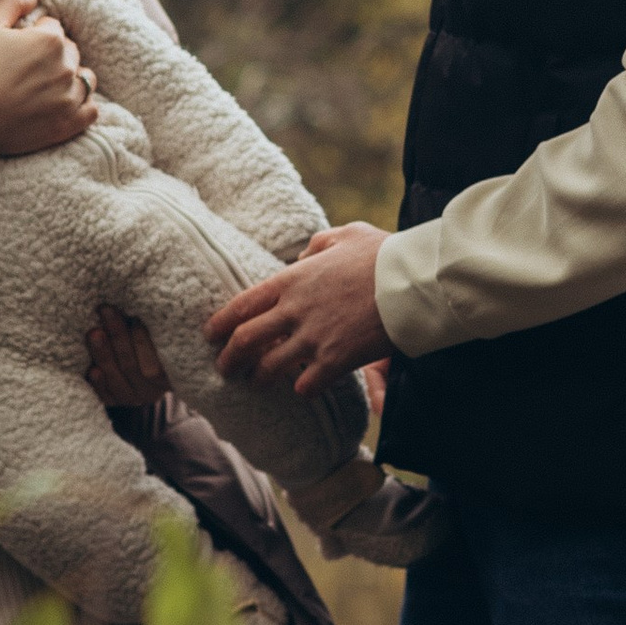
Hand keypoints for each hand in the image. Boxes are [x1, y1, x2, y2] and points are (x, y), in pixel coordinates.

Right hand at [0, 0, 99, 171]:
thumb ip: (10, 2)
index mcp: (50, 40)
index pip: (52, 28)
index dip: (33, 34)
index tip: (16, 47)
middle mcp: (66, 68)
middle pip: (69, 52)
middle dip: (52, 55)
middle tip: (25, 68)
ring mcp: (69, 99)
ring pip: (84, 79)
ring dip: (71, 77)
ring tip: (47, 85)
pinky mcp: (66, 125)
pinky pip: (90, 111)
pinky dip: (82, 105)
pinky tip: (64, 103)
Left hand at [84, 309, 170, 413]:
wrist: (141, 358)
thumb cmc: (157, 338)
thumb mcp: (165, 332)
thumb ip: (162, 324)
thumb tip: (158, 295)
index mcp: (170, 374)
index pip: (157, 363)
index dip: (143, 340)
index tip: (135, 317)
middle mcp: (152, 390)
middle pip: (133, 367)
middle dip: (118, 338)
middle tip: (106, 311)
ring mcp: (132, 397)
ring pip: (117, 380)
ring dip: (103, 355)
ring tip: (93, 332)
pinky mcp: (114, 400)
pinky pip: (105, 396)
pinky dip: (98, 384)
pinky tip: (91, 369)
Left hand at [207, 222, 392, 396]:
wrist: (415, 280)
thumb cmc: (384, 254)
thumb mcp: (346, 235)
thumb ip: (319, 244)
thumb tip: (305, 254)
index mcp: (291, 279)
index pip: (241, 305)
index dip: (219, 324)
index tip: (210, 335)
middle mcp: (294, 310)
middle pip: (244, 341)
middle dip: (228, 359)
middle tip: (224, 369)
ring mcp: (313, 338)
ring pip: (269, 368)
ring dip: (258, 379)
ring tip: (256, 384)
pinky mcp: (336, 360)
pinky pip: (305, 385)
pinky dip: (301, 389)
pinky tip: (303, 388)